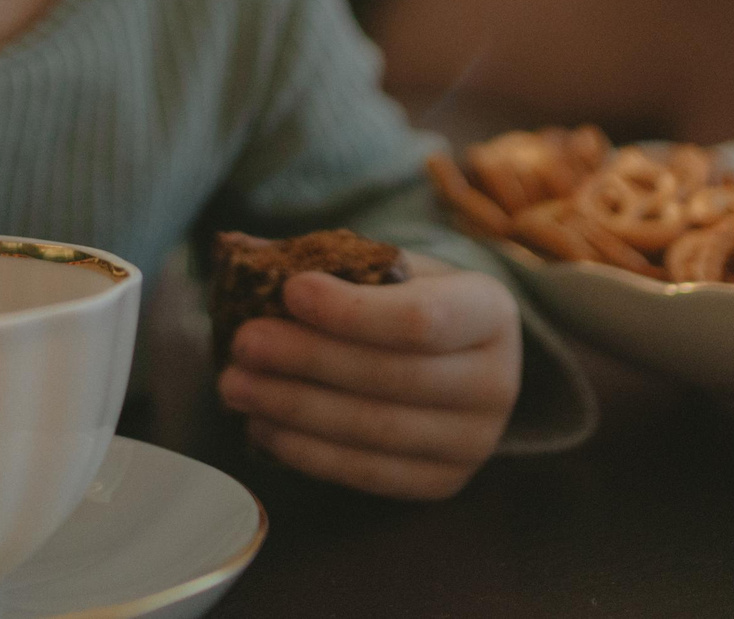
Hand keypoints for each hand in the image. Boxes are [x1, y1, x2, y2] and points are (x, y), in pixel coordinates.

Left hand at [217, 254, 520, 499]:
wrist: (457, 359)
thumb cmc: (409, 299)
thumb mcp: (389, 266)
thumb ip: (331, 260)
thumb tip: (242, 251)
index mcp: (491, 311)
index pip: (422, 319)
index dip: (351, 309)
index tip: (290, 290)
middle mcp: (497, 382)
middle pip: (390, 377)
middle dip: (306, 359)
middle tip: (243, 343)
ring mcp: (475, 442)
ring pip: (373, 429)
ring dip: (293, 408)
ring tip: (236, 386)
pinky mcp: (443, 483)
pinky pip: (368, 473)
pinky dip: (306, 451)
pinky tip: (262, 425)